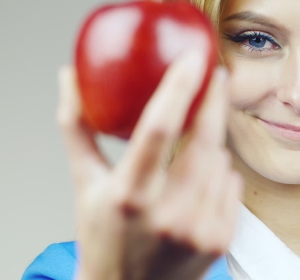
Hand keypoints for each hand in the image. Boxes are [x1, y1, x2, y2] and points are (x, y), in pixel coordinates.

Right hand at [57, 50, 242, 279]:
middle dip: (214, 102)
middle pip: (204, 142)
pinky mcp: (220, 240)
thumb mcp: (85, 184)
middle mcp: (166, 214)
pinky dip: (218, 175)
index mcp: (128, 195)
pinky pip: (231, 185)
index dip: (178, 88)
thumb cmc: (104, 236)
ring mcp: (198, 230)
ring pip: (220, 161)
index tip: (192, 58)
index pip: (158, 130)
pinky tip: (198, 185)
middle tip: (217, 74)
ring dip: (210, 147)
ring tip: (187, 156)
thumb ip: (76, 129)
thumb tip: (68, 77)